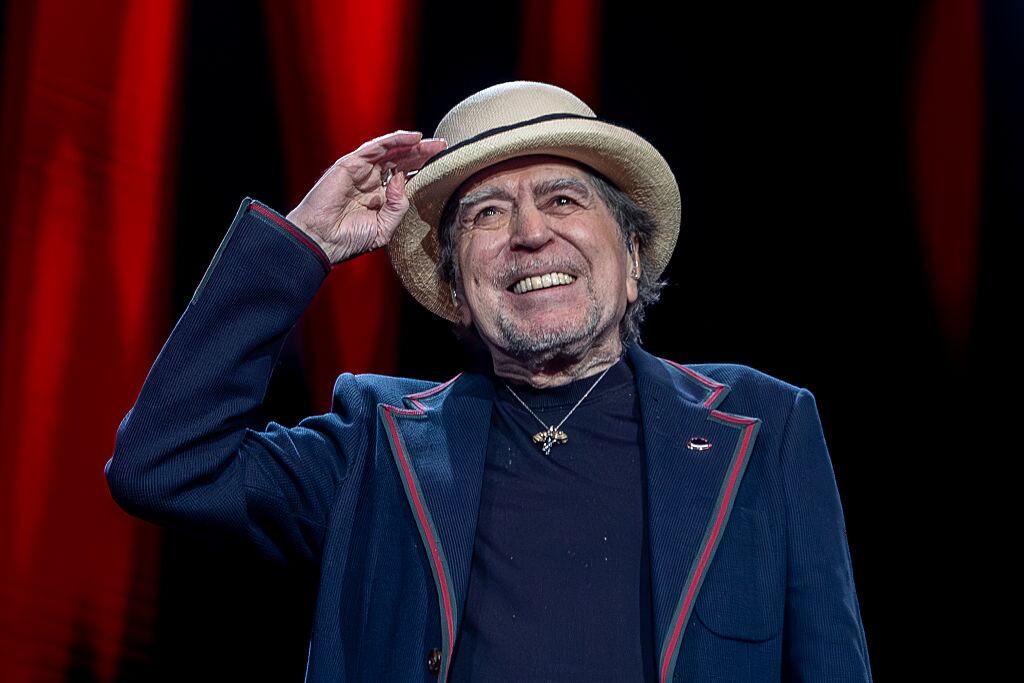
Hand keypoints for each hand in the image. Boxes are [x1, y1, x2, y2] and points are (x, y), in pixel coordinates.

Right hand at [286, 131, 446, 264]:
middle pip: (401, 161)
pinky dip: (394, 140)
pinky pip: (376, 148)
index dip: (423, 169)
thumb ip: (398, 205)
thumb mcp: (384, 228)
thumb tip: (403, 178)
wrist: (321, 240)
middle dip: (422, 153)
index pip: (405, 177)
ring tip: (431, 141)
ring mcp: (361, 171)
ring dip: (411, 144)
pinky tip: (413, 138)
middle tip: (443, 146)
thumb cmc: (349, 239)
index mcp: (380, 197)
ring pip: (390, 151)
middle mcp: (371, 181)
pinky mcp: (350, 164)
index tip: (444, 163)